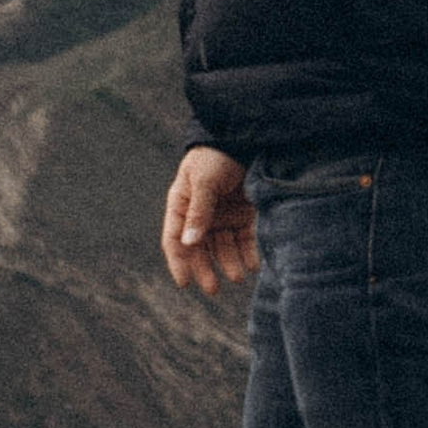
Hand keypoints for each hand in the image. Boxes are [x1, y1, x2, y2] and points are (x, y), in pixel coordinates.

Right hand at [162, 147, 256, 294]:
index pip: (175, 240)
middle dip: (206, 269)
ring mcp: (222, 216)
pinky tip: (253, 265)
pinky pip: (243, 240)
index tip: (185, 283)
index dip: (178, 262)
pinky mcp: (243, 215)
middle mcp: (200, 215)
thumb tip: (190, 243)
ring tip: (239, 276)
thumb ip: (198, 211)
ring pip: (223, 248)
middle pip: (199, 250)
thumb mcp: (204, 181)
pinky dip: (247, 254)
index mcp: (181, 206)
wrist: (245, 138)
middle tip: (214, 289)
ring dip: (229, 263)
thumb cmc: (216, 156)